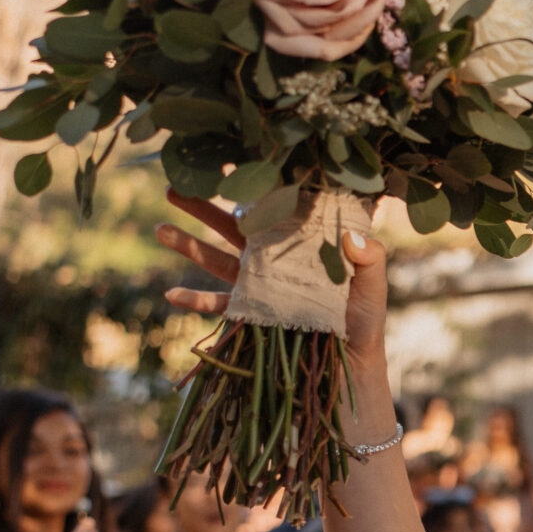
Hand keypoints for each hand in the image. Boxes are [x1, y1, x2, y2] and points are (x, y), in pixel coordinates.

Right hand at [159, 190, 388, 364]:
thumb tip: (351, 235)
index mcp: (297, 245)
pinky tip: (170, 294)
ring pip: (215, 260)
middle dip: (201, 209)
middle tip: (172, 187)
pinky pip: (217, 305)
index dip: (247, 190)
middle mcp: (272, 260)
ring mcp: (256, 286)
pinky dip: (193, 300)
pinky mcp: (249, 314)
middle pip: (231, 228)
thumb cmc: (363, 320)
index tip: (222, 168)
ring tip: (159, 229)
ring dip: (187, 245)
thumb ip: (370, 259)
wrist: (351, 363)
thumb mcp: (373, 287)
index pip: (270, 210)